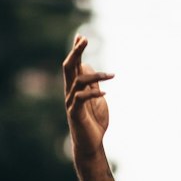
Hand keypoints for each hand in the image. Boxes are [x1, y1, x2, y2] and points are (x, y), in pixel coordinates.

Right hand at [63, 35, 113, 157]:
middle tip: (84, 39)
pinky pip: (81, 99)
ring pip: (77, 81)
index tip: (81, 36)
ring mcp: (71, 103)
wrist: (90, 144)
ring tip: (112, 76)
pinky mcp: (75, 114)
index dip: (76, 50)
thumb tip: (88, 67)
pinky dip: (94, 94)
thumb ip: (92, 84)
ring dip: (95, 76)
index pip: (73, 65)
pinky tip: (105, 93)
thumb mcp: (96, 98)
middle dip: (75, 52)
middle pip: (68, 68)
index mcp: (75, 87)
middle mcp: (70, 92)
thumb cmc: (94, 121)